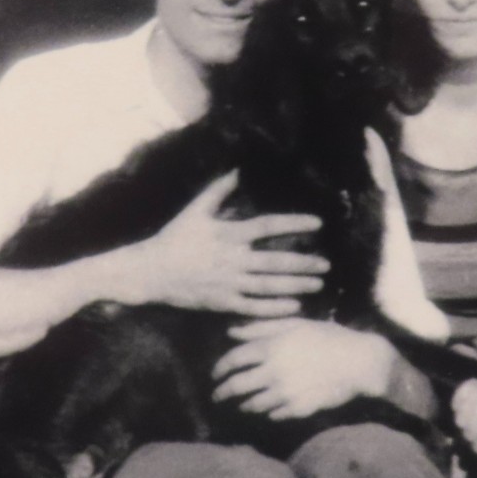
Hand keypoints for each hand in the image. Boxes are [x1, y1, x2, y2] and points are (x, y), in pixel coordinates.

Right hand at [130, 172, 325, 316]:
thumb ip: (218, 190)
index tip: (318, 223)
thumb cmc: (173, 239)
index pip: (267, 226)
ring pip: (268, 286)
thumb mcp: (194, 210)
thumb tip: (237, 169)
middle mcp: (231, 260)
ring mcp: (227, 283)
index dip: (294, 223)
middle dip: (303, 262)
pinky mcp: (221, 303)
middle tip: (327, 264)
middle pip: (274, 261)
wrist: (149, 273)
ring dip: (296, 285)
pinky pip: (253, 307)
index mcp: (227, 234)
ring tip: (318, 283)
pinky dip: (275, 308)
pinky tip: (294, 306)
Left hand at [210, 318, 393, 419]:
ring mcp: (286, 393)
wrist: (359, 362)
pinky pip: (275, 414)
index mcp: (270, 347)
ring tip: (241, 405)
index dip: (219, 368)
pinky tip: (268, 410)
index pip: (233, 360)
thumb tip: (231, 330)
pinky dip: (268, 413)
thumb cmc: (328, 337)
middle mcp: (273, 371)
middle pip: (237, 386)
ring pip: (254, 404)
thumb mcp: (295, 325)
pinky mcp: (299, 409)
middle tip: (217, 396)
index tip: (214, 375)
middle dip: (222, 392)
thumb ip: (262, 327)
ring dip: (244, 405)